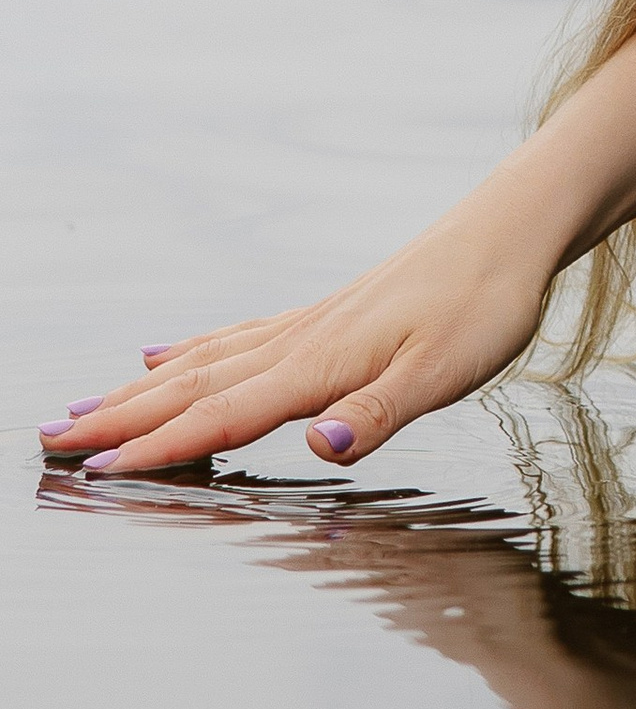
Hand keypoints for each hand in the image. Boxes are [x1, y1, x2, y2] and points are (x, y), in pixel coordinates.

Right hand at [40, 212, 552, 479]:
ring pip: (201, 362)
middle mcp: (300, 343)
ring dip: (138, 390)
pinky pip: (234, 338)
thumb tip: (320, 448)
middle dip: (119, 421)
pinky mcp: (323, 316)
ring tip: (84, 409)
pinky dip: (188, 351)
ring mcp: (306, 326)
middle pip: (190, 387)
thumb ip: (380, 412)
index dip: (159, 449)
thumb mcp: (449, 370)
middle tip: (52, 443)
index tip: (97, 475)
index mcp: (320, 365)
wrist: (509, 233)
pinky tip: (159, 352)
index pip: (222, 416)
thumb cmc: (486, 304)